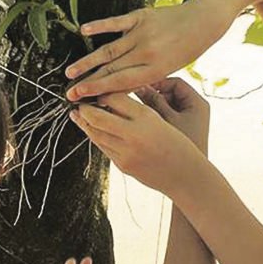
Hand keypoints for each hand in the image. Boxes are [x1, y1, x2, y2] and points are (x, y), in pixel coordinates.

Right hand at [64, 0, 231, 100]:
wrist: (203, 20)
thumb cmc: (186, 49)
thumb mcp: (170, 69)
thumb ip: (145, 76)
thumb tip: (116, 86)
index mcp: (156, 70)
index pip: (121, 83)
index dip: (99, 92)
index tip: (82, 100)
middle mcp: (147, 52)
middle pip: (111, 70)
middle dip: (88, 83)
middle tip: (70, 93)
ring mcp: (142, 33)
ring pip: (109, 50)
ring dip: (87, 62)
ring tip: (70, 73)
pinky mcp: (140, 17)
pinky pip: (116, 23)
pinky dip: (99, 26)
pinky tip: (84, 31)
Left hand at [69, 93, 206, 195]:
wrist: (185, 175)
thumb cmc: (177, 144)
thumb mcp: (162, 119)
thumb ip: (138, 109)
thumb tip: (113, 96)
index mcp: (147, 117)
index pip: (114, 98)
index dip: (102, 92)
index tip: (97, 88)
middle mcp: (134, 134)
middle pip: (97, 116)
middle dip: (84, 108)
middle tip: (77, 101)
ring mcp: (126, 152)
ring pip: (96, 134)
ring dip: (84, 123)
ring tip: (77, 114)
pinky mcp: (122, 165)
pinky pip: (103, 148)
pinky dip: (96, 137)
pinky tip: (92, 130)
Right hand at [135, 78, 209, 153]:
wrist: (189, 177)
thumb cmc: (179, 149)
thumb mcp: (164, 121)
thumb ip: (152, 102)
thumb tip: (135, 85)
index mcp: (197, 103)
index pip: (174, 82)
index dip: (156, 83)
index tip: (138, 88)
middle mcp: (194, 109)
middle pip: (169, 93)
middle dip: (151, 96)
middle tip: (134, 100)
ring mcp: (188, 119)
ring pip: (165, 105)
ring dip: (151, 108)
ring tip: (135, 114)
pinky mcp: (181, 129)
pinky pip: (165, 117)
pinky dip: (154, 118)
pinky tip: (140, 123)